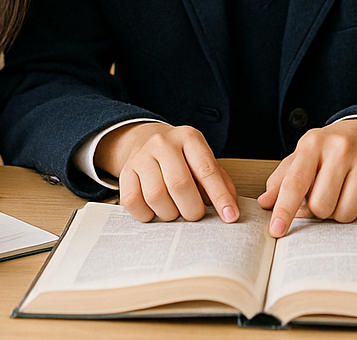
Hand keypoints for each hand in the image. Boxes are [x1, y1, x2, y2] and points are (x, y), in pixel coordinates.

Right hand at [96, 122, 239, 223]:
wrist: (146, 142)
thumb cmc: (182, 159)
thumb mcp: (204, 161)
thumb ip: (221, 183)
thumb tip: (231, 211)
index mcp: (189, 138)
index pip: (207, 170)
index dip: (220, 197)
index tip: (230, 217)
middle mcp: (164, 143)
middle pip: (179, 184)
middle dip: (192, 209)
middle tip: (195, 215)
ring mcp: (142, 156)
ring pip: (156, 196)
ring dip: (169, 214)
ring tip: (175, 212)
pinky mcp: (125, 172)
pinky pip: (133, 202)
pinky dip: (146, 215)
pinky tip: (154, 211)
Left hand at [258, 119, 356, 236]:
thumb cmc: (332, 148)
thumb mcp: (304, 155)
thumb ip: (282, 179)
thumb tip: (265, 203)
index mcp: (313, 143)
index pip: (295, 183)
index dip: (284, 210)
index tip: (276, 230)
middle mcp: (340, 149)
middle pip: (321, 206)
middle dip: (319, 211)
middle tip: (324, 196)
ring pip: (345, 214)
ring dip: (339, 213)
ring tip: (341, 194)